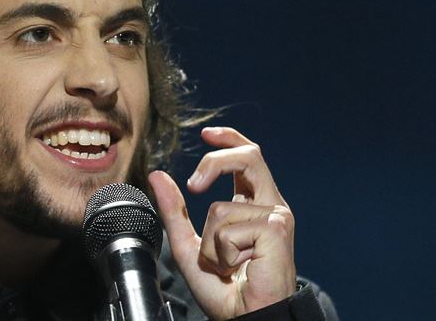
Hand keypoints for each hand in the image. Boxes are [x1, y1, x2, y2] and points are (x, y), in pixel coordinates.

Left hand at [148, 127, 295, 319]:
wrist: (244, 317)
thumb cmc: (225, 290)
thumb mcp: (190, 246)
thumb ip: (174, 211)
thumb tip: (157, 175)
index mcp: (253, 205)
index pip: (247, 157)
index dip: (229, 139)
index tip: (206, 134)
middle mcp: (269, 207)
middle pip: (249, 157)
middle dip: (215, 162)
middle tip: (194, 185)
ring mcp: (277, 217)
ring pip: (221, 207)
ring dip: (210, 243)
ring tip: (227, 265)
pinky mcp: (277, 229)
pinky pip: (227, 227)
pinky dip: (221, 252)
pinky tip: (240, 268)